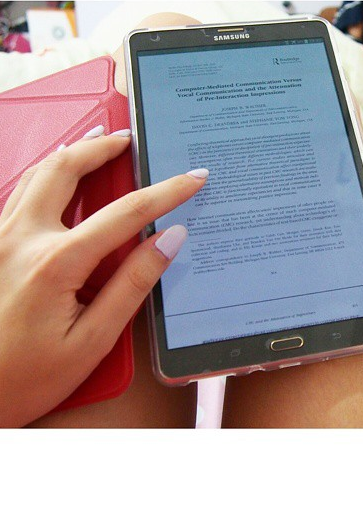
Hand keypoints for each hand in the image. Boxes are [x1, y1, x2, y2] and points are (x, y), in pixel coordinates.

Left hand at [0, 128, 207, 426]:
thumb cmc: (27, 377)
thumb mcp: (92, 341)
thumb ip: (132, 285)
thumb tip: (168, 240)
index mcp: (54, 262)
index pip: (123, 213)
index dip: (164, 192)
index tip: (192, 178)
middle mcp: (20, 239)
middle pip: (64, 169)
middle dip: (101, 146)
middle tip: (130, 138)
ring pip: (35, 175)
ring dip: (69, 154)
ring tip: (97, 144)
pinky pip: (17, 196)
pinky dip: (44, 177)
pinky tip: (57, 181)